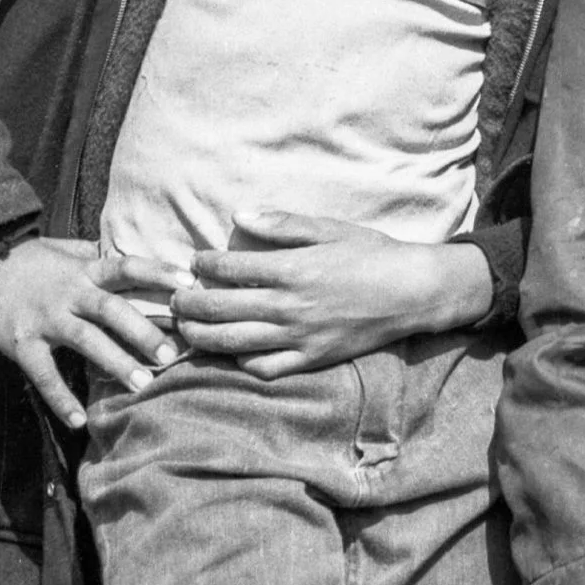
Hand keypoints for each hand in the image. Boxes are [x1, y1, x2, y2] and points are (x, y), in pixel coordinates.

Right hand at [0, 236, 188, 427]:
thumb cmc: (29, 257)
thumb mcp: (68, 250)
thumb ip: (98, 255)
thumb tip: (130, 255)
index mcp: (85, 270)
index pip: (129, 267)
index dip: (159, 273)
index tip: (190, 284)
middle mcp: (70, 293)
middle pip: (113, 310)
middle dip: (145, 332)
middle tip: (173, 355)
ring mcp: (45, 318)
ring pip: (86, 340)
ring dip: (116, 363)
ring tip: (142, 385)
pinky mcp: (21, 342)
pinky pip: (43, 374)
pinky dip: (60, 398)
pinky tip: (77, 419)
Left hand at [171, 208, 494, 378]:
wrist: (411, 292)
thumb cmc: (372, 254)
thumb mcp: (330, 228)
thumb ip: (283, 224)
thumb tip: (240, 216)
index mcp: (292, 268)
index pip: (231, 267)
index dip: (204, 264)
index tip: (194, 261)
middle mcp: (289, 306)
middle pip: (220, 309)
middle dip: (188, 303)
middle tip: (174, 298)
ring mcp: (298, 337)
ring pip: (233, 342)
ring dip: (201, 336)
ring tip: (185, 328)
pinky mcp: (310, 359)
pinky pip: (264, 368)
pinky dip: (239, 361)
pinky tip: (230, 351)